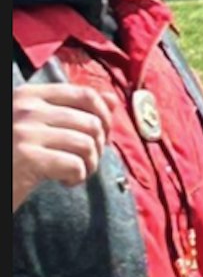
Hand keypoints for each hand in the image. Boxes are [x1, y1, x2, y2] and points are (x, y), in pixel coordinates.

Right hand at [13, 80, 113, 210]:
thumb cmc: (14, 154)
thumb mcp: (39, 125)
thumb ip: (73, 110)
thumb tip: (113, 100)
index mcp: (29, 95)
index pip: (85, 94)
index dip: (104, 117)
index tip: (101, 136)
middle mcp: (27, 108)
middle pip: (92, 122)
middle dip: (99, 147)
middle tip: (85, 162)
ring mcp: (26, 131)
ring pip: (87, 144)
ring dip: (90, 165)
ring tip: (75, 173)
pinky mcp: (28, 158)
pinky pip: (75, 165)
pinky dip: (77, 178)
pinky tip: (64, 182)